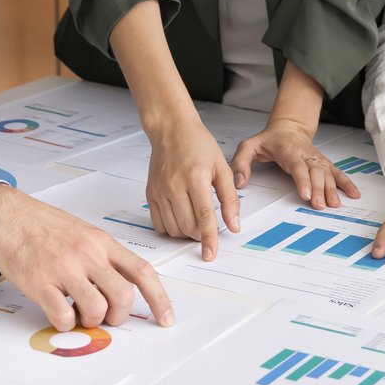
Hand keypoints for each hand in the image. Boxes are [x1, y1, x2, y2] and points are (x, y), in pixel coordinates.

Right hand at [0, 183, 173, 332]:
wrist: (6, 216)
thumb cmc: (42, 226)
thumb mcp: (82, 233)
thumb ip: (102, 259)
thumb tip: (119, 291)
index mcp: (101, 242)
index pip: (141, 271)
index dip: (159, 298)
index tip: (166, 318)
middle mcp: (87, 254)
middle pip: (122, 296)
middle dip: (118, 315)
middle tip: (106, 316)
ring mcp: (64, 268)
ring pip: (96, 310)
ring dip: (91, 321)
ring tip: (78, 312)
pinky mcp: (40, 283)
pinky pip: (64, 317)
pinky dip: (65, 324)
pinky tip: (58, 312)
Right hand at [142, 107, 240, 259]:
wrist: (171, 129)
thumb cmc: (198, 144)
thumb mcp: (221, 167)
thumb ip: (229, 198)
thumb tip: (234, 225)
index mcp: (195, 177)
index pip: (204, 216)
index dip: (209, 239)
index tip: (210, 254)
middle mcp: (174, 185)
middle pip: (188, 226)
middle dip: (200, 234)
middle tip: (208, 227)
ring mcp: (159, 190)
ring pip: (173, 228)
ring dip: (186, 233)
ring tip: (194, 220)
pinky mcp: (150, 193)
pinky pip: (158, 223)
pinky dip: (171, 228)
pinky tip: (180, 218)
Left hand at [232, 117, 360, 210]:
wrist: (288, 127)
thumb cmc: (268, 140)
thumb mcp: (248, 147)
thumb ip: (241, 163)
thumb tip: (240, 182)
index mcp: (288, 150)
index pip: (297, 166)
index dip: (302, 179)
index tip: (305, 193)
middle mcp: (306, 154)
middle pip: (315, 172)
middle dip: (319, 189)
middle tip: (319, 205)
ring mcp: (317, 159)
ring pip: (327, 173)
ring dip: (332, 189)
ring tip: (334, 204)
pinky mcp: (324, 163)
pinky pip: (337, 172)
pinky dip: (346, 183)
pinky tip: (354, 194)